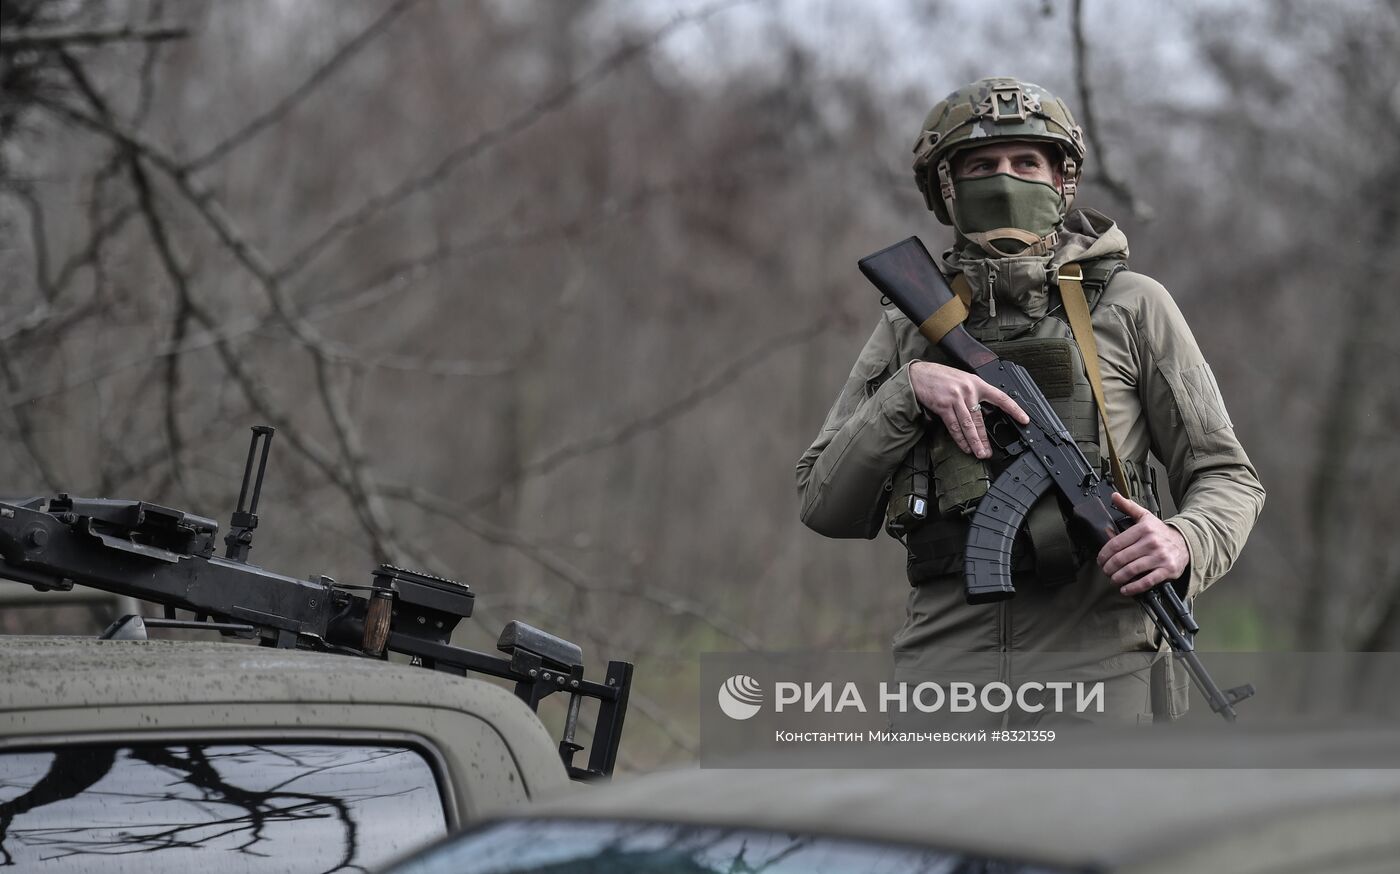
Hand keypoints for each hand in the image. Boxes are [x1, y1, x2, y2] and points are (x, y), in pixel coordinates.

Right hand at [909, 361, 1028, 458]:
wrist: (919, 374)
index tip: (1024, 419)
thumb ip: (974, 393)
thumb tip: (983, 412)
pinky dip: (960, 438)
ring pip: (968, 425)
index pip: (1001, 397)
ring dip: (974, 442)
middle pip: (980, 419)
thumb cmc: (941, 378)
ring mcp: (956, 398)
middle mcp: (968, 391)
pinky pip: (954, 426)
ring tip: (979, 453)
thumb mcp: (963, 380)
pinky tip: (964, 446)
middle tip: (988, 451)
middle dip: (985, 438)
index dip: (1014, 409)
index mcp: (977, 383)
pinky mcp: (944, 406)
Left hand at [1097, 493, 1189, 595]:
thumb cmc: (1160, 532)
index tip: (1100, 560)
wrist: (1185, 543)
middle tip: (1105, 571)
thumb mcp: (1145, 517)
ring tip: (1113, 579)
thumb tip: (1114, 496)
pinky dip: (1132, 588)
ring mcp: (1159, 557)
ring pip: (1131, 570)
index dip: (1104, 554)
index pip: (1116, 544)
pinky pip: (1146, 582)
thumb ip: (1128, 507)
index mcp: (1143, 529)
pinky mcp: (1167, 570)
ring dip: (1117, 578)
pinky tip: (1125, 589)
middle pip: (1121, 559)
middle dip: (1109, 568)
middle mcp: (1151, 542)